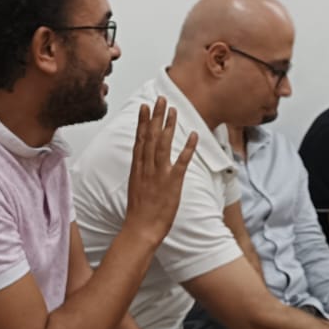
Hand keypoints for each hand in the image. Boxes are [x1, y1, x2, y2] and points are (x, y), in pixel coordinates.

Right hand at [122, 98, 199, 244]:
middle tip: (161, 99)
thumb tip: (142, 163)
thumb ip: (140, 172)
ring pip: (163, 144)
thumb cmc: (139, 213)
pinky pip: (181, 162)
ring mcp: (159, 174)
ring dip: (169, 126)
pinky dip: (187, 148)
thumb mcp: (136, 187)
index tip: (145, 106)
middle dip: (156, 116)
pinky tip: (192, 135)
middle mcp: (147, 168)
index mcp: (138, 168)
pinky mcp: (172, 183)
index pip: (140, 139)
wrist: (140, 230)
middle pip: (150, 137)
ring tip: (174, 110)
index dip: (143, 122)